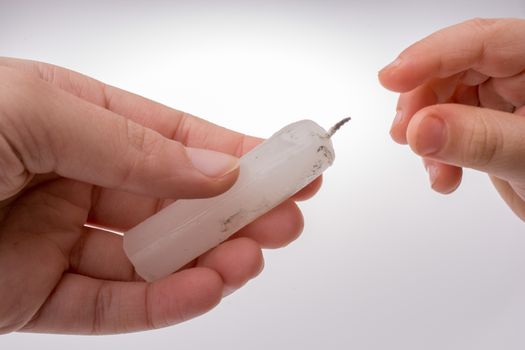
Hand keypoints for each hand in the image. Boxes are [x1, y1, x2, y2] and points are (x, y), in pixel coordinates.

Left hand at [0, 57, 320, 333]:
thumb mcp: (35, 111)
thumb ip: (129, 145)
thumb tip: (215, 171)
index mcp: (72, 119)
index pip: (171, 139)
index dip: (232, 154)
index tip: (286, 165)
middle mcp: (69, 176)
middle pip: (171, 201)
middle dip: (233, 212)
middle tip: (285, 220)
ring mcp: (53, 238)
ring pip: (149, 258)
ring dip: (206, 261)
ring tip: (249, 261)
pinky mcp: (32, 295)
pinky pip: (108, 305)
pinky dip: (161, 304)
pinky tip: (204, 291)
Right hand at [378, 18, 524, 219]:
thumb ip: (480, 140)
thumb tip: (422, 127)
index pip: (483, 42)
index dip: (431, 56)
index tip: (391, 78)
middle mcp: (522, 76)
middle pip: (454, 69)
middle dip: (422, 104)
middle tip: (405, 133)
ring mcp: (504, 100)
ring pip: (443, 100)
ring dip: (426, 136)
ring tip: (433, 167)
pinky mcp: (489, 124)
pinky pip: (447, 127)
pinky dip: (436, 152)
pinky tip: (443, 174)